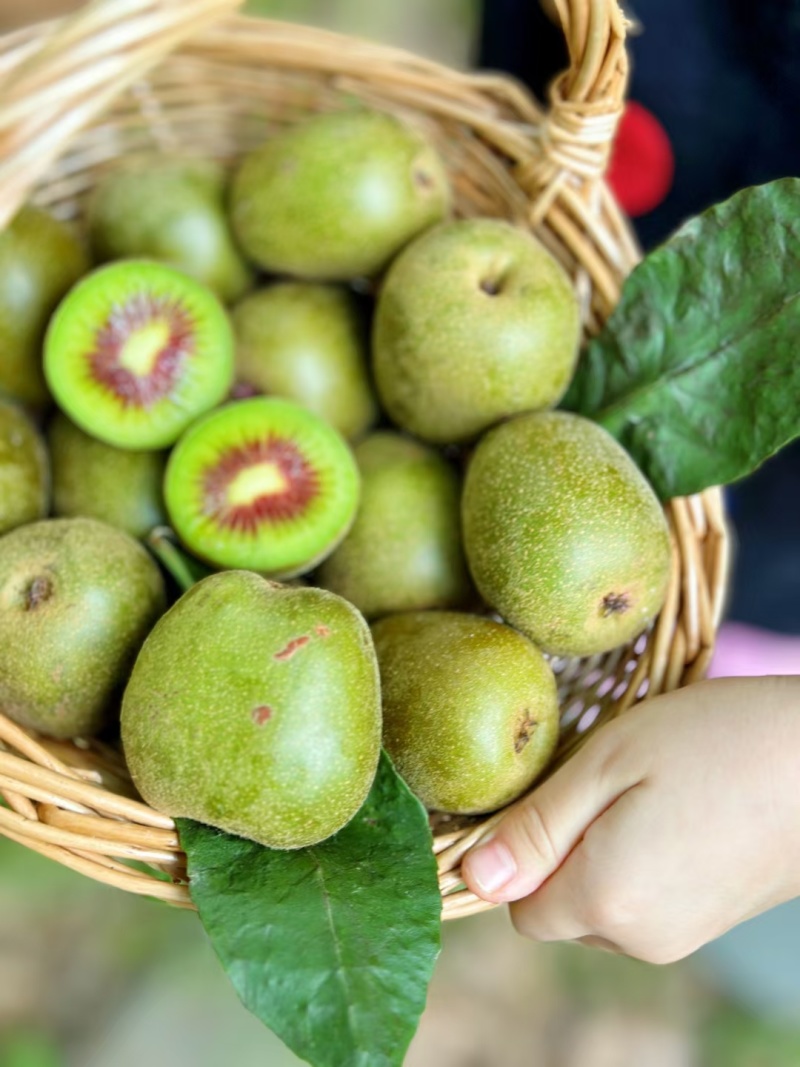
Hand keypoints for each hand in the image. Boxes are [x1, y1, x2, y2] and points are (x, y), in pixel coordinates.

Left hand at [461, 676, 799, 963]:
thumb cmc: (716, 742)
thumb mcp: (609, 763)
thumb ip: (537, 827)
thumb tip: (474, 878)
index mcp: (607, 901)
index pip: (518, 906)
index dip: (518, 851)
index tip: (546, 793)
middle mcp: (643, 938)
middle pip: (559, 906)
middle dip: (560, 849)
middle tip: (602, 779)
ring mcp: (685, 934)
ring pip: (601, 902)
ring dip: (600, 851)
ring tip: (644, 788)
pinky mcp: (712, 919)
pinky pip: (644, 898)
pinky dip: (639, 858)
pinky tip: (673, 806)